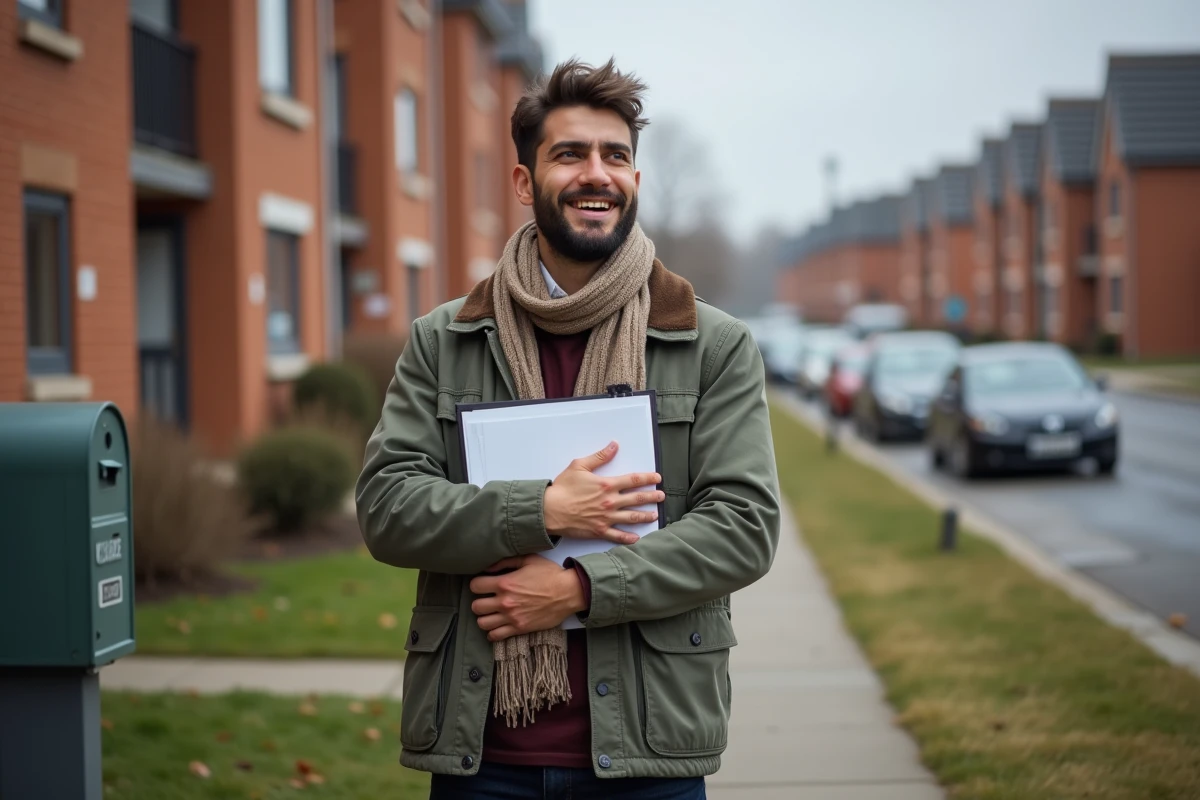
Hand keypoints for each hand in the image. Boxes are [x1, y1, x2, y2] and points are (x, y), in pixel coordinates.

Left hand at [469, 556, 586, 641]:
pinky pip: (495, 636)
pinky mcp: (519, 628)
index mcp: (505, 583)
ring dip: (485, 617)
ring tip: (492, 613)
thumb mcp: (528, 559)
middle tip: (487, 599)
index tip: (483, 584)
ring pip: (482, 623)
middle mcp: (505, 602)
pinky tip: (497, 626)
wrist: (569, 592)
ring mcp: (511, 617)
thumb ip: (505, 561)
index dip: (477, 584)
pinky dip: (492, 632)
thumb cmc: (550, 574)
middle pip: (476, 607)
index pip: (475, 586)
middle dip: (479, 601)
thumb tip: (488, 567)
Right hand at [543, 441, 663, 544]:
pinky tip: (637, 538)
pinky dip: (628, 538)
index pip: (633, 480)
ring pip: (631, 517)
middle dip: (652, 497)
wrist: (549, 510)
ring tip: (655, 515)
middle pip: (637, 499)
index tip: (657, 478)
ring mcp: (606, 518)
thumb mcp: (580, 466)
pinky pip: (617, 536)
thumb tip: (614, 445)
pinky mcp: (599, 531)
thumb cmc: (562, 488)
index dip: (647, 478)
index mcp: (607, 485)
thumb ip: (599, 456)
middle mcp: (610, 502)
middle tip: (661, 496)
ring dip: (645, 516)